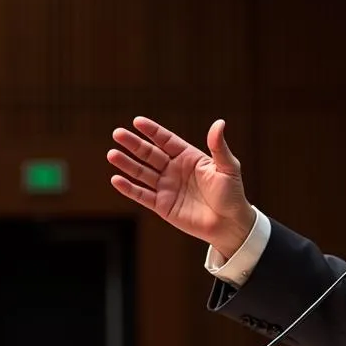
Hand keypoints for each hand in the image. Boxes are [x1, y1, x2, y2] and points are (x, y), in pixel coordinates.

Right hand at [108, 116, 254, 258]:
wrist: (230, 224)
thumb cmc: (233, 195)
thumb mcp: (228, 168)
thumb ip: (219, 147)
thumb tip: (219, 123)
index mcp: (189, 157)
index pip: (166, 140)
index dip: (152, 131)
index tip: (137, 121)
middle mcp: (175, 170)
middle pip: (150, 154)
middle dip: (134, 144)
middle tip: (117, 134)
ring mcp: (167, 187)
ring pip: (142, 173)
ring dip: (127, 164)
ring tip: (112, 154)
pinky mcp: (162, 205)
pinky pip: (142, 195)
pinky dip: (129, 188)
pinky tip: (116, 179)